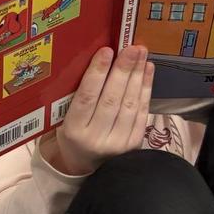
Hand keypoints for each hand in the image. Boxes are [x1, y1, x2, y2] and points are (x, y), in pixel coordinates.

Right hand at [43, 45, 152, 175]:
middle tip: (132, 48)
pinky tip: (148, 71)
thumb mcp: (65, 118)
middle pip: (112, 99)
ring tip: (142, 54)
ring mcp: (118, 143)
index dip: (97, 73)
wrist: (85, 165)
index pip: (86, 97)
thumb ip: (78, 95)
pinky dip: (146, 90)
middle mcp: (96, 138)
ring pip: (130, 105)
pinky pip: (142, 113)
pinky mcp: (134, 144)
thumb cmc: (74, 133)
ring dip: (138, 76)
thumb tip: (99, 59)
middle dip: (124, 70)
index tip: (107, 51)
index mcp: (73, 130)